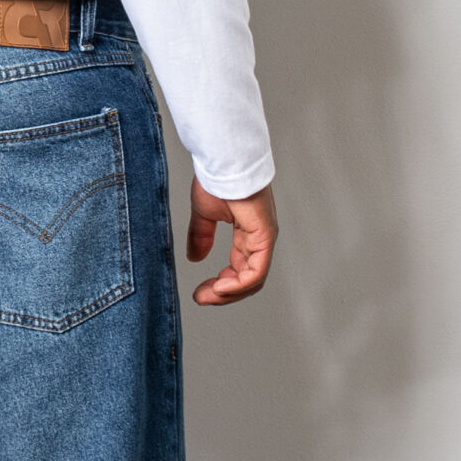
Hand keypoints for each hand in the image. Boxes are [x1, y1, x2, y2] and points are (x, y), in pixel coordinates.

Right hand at [186, 178, 277, 305]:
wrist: (223, 161)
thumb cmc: (217, 179)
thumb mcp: (204, 215)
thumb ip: (201, 237)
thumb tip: (195, 258)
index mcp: (247, 234)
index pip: (240, 270)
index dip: (221, 285)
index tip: (200, 291)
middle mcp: (259, 239)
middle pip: (247, 280)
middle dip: (223, 294)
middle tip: (201, 298)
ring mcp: (264, 238)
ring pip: (253, 280)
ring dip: (229, 293)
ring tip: (207, 296)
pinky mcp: (265, 236)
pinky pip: (256, 272)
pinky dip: (238, 285)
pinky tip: (220, 287)